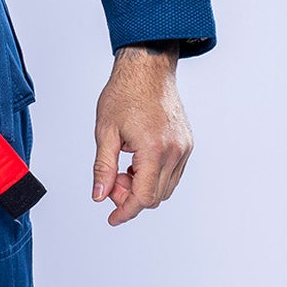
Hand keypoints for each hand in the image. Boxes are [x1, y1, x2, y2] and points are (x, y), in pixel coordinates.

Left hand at [92, 44, 192, 224]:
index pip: (144, 197)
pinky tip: (137, 162)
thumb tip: (99, 196)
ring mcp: (184, 148)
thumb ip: (103, 167)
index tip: (112, 218)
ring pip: (166, 187)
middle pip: (156, 197)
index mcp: (154, 149)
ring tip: (124, 167)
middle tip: (112, 179)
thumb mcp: (105, 132)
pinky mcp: (187, 143)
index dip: (125, 211)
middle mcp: (175, 151)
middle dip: (131, 197)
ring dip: (143, 187)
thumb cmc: (125, 94)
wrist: (147, 68)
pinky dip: (154, 176)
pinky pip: (173, 173)